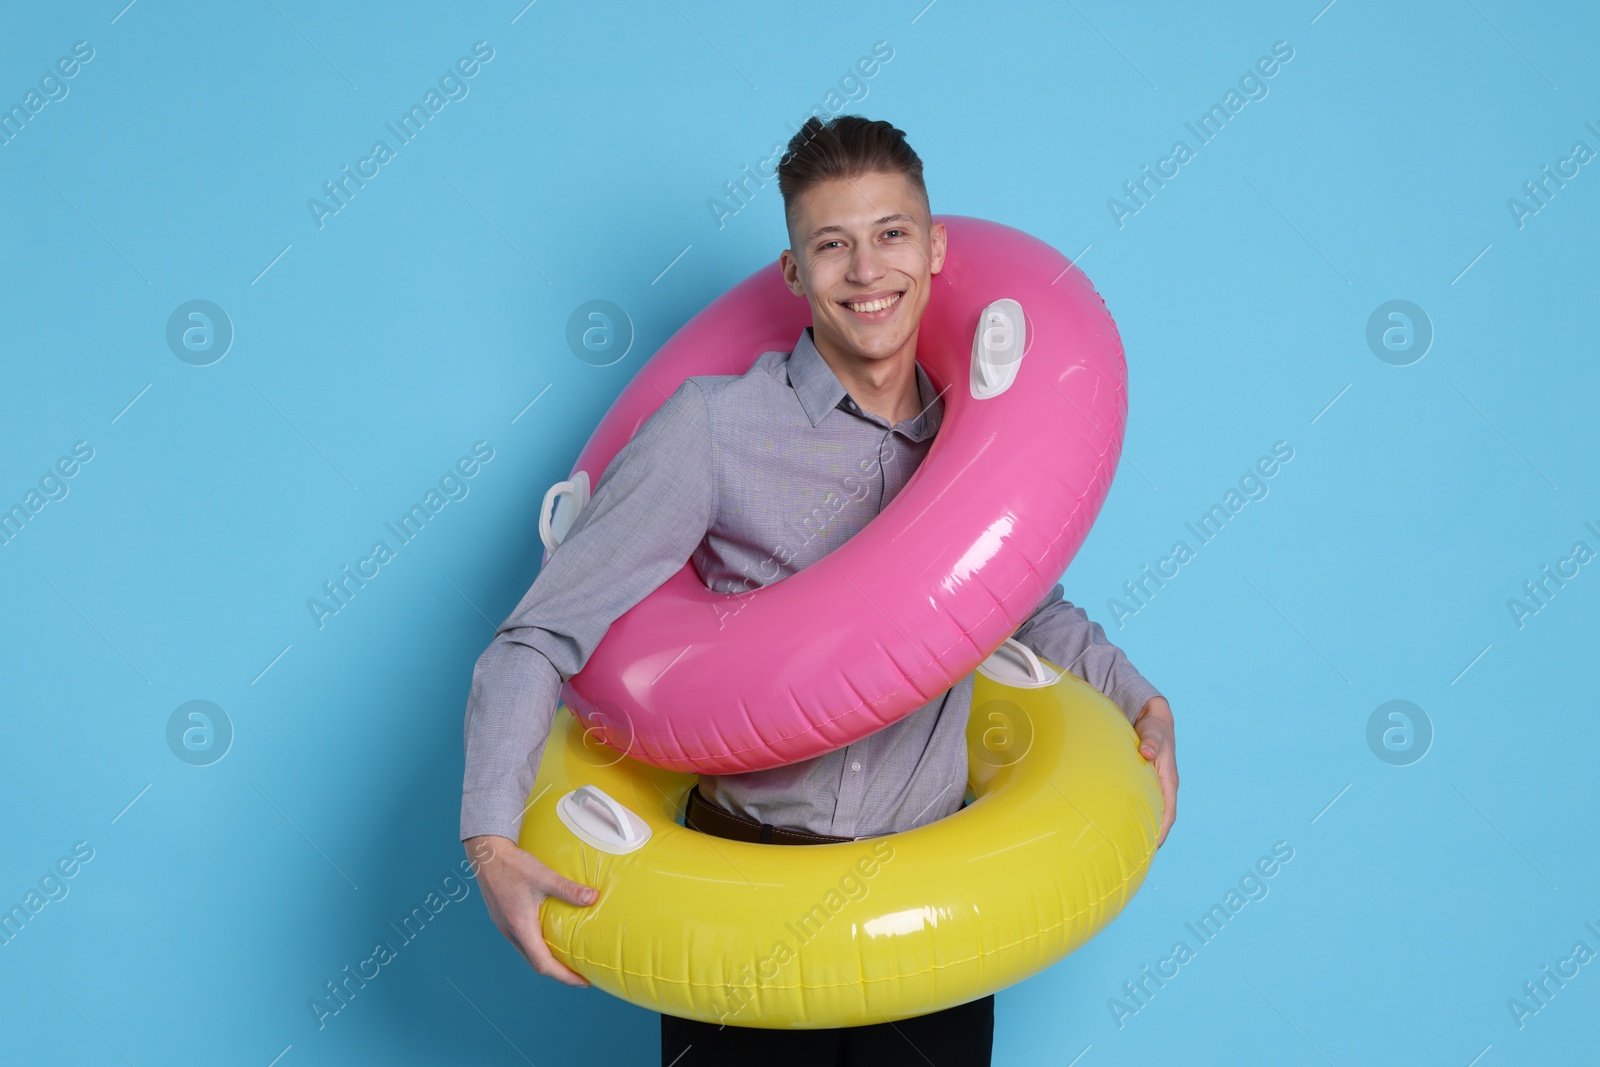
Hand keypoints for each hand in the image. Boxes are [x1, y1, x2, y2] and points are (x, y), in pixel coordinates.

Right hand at [464, 834, 597, 986]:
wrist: (487, 854)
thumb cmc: (514, 865)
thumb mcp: (544, 876)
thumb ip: (568, 889)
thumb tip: (593, 897)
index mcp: (520, 927)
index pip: (543, 964)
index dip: (564, 977)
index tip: (583, 982)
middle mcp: (511, 932)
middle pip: (535, 963)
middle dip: (558, 973)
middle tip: (579, 974)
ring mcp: (505, 926)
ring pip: (527, 953)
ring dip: (547, 960)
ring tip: (567, 958)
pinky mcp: (503, 918)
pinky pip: (522, 941)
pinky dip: (538, 947)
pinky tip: (550, 937)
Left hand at [1132, 696, 1177, 847]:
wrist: (1152, 718)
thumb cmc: (1154, 726)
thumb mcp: (1153, 731)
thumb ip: (1151, 740)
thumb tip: (1148, 751)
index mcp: (1169, 779)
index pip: (1169, 811)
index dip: (1162, 830)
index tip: (1154, 846)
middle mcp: (1163, 785)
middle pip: (1160, 816)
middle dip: (1151, 834)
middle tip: (1135, 852)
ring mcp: (1154, 784)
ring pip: (1150, 810)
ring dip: (1143, 825)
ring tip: (1127, 843)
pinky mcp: (1144, 780)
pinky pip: (1141, 801)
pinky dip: (1135, 812)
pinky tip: (1120, 820)